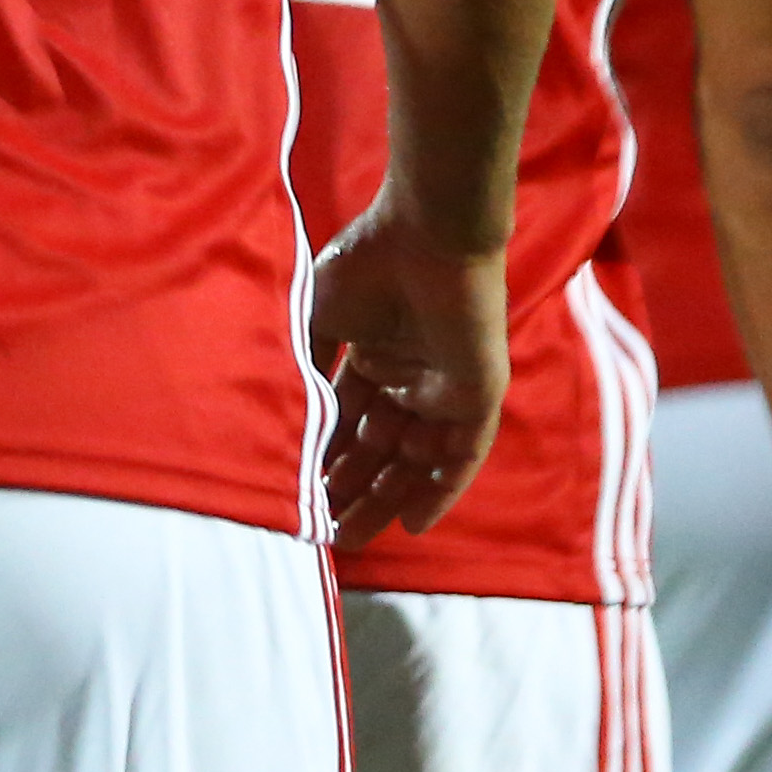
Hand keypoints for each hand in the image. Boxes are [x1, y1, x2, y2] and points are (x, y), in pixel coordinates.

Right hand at [301, 199, 508, 545]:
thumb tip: (293, 407)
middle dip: (353, 488)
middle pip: (382, 450)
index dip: (328, 457)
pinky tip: (413, 523)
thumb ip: (312, 360)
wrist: (427, 236)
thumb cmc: (370, 264)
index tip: (303, 492)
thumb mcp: (322, 314)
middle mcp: (411, 379)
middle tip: (326, 528)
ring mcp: (446, 390)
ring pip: (417, 461)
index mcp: (376, 358)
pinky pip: (463, 455)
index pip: (351, 422)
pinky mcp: (477, 396)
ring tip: (353, 534)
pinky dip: (441, 490)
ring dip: (386, 497)